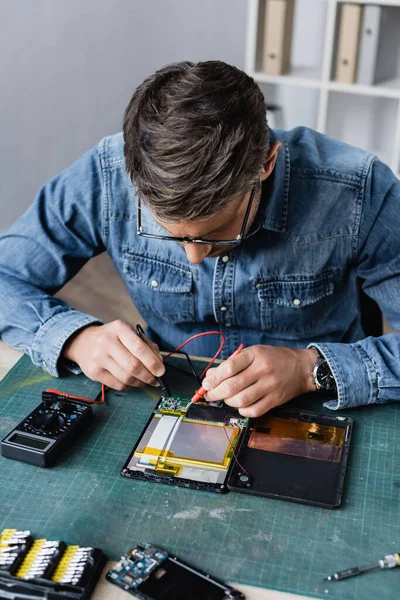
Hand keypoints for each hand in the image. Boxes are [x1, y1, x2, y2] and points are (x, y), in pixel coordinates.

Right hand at [62, 320, 164, 389]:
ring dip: (140, 383)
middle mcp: (107, 341)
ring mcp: (98, 357)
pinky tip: (131, 382)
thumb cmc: (112, 338)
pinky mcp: (94, 372)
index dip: (152, 362)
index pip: (139, 347)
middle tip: (155, 379)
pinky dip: (129, 386)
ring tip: (145, 381)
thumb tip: (159, 362)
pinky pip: (117, 385)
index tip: (161, 371)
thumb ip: (145, 344)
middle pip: (133, 365)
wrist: (83, 342)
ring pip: (126, 377)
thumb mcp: (128, 333)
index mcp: (119, 328)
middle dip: (148, 375)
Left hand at [201, 345, 316, 416]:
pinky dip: (242, 411)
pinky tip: (241, 405)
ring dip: (228, 402)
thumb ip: (232, 363)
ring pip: (241, 400)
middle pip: (232, 386)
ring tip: (226, 399)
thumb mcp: (254, 353)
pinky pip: (253, 411)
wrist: (302, 367)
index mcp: (255, 355)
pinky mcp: (275, 400)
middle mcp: (262, 370)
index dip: (214, 378)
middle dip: (215, 393)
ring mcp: (269, 386)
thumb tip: (210, 376)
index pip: (229, 367)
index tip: (206, 384)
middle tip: (209, 395)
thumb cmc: (275, 358)